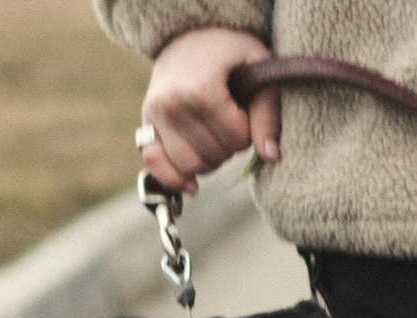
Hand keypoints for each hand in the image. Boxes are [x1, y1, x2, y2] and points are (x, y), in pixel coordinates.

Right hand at [139, 27, 280, 192]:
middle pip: (213, 156)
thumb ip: (267, 113)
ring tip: (214, 136)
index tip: (244, 111)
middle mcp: (173, 104)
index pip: (236, 139)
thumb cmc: (229, 52)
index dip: (248, 132)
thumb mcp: (257, 68)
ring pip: (190, 166)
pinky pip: (155, 164)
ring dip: (210, 161)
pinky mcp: (145, 123)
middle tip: (230, 121)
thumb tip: (271, 156)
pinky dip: (174, 178)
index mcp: (201, 89)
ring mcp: (155, 115)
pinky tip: (192, 184)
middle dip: (230, 146)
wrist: (188, 34)